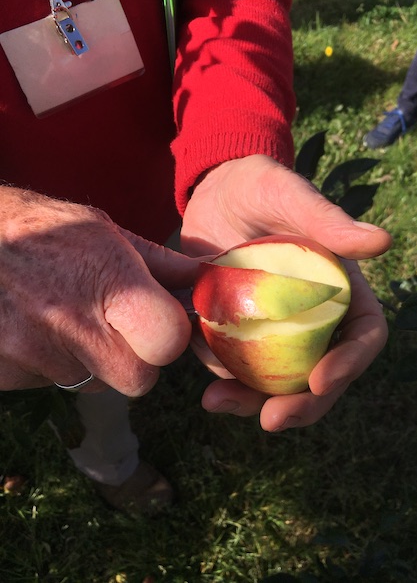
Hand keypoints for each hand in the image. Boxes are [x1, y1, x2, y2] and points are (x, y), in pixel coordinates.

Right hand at [0, 188, 199, 394]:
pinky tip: (37, 327)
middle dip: (136, 360)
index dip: (169, 336)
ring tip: (65, 316)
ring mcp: (35, 352)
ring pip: (94, 383)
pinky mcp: (6, 372)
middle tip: (116, 327)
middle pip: (137, 378)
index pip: (168, 341)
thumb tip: (203, 277)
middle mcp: (74, 321)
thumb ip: (157, 262)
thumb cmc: (37, 228)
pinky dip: (52, 363)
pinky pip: (50, 382)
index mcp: (109, 279)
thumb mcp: (100, 230)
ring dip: (91, 360)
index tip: (159, 321)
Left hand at [181, 155, 391, 430]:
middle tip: (271, 420)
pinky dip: (221, 377)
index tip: (321, 380)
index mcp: (340, 289)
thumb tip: (383, 241)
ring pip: (277, 381)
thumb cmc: (258, 185)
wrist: (213, 192)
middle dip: (302, 404)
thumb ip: (327, 219)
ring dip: (252, 401)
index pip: (363, 336)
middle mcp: (313, 317)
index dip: (350, 364)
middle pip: (322, 374)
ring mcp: (275, 329)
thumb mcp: (287, 195)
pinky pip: (235, 366)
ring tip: (217, 404)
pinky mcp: (239, 331)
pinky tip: (201, 373)